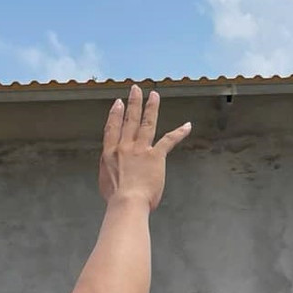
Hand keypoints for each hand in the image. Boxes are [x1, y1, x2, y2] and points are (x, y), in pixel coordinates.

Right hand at [97, 84, 191, 210]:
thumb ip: (110, 172)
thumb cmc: (116, 200)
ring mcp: (140, 150)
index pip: (112, 128)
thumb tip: (112, 173)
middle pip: (129, 120)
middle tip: (136, 90)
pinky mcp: (156, 156)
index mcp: (110, 154)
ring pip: (146, 123)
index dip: (115, 114)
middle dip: (133, 103)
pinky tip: (186, 126)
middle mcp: (124, 147)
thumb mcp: (105, 182)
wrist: (127, 203)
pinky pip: (169, 140)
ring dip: (151, 108)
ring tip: (154, 96)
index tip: (118, 103)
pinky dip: (179, 132)